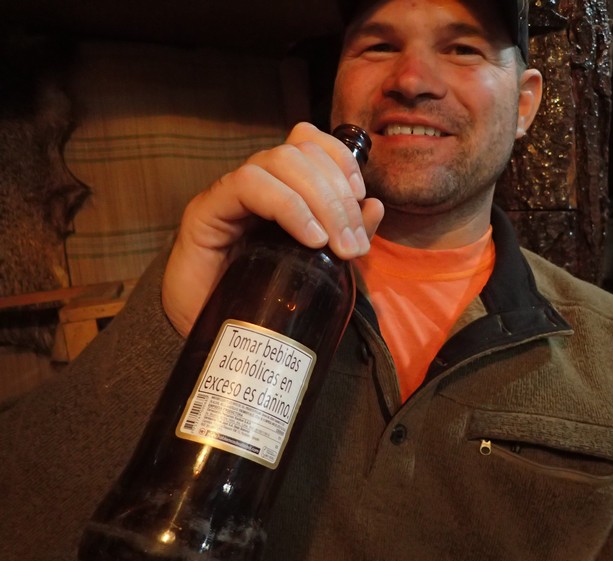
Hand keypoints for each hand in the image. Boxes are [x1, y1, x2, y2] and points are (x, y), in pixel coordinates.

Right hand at [162, 122, 383, 336]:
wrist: (213, 334)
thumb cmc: (262, 298)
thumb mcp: (318, 265)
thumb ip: (345, 234)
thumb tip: (375, 207)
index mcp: (281, 188)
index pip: (309, 142)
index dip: (341, 159)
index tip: (361, 197)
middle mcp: (255, 182)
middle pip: (301, 152)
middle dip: (338, 194)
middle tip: (353, 244)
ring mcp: (229, 192)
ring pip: (280, 161)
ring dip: (320, 200)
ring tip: (335, 245)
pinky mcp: (206, 209)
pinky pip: (250, 184)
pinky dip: (288, 206)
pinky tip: (310, 237)